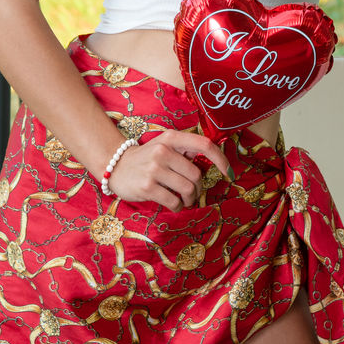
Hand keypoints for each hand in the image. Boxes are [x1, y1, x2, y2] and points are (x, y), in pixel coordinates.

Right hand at [108, 128, 232, 210]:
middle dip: (199, 188)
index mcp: (171, 137)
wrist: (115, 166)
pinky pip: (174, 201)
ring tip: (184, 200)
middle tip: (192, 193)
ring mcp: (154, 169)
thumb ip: (186, 150)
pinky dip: (178, 206)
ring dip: (190, 199)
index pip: (204, 144)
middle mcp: (163, 150)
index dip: (221, 159)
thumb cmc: (147, 158)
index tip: (228, 173)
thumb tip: (214, 162)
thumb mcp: (165, 145)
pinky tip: (174, 204)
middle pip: (197, 174)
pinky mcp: (147, 187)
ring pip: (188, 189)